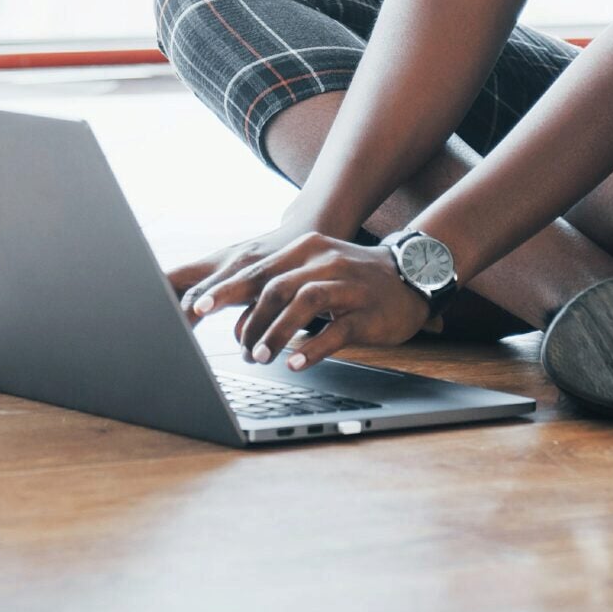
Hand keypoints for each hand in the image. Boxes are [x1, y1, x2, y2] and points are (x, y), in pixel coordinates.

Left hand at [178, 230, 431, 370]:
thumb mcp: (315, 270)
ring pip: (302, 303)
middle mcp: (323, 261)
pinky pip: (336, 329)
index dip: (227, 290)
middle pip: (275, 286)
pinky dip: (312, 347)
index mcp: (305, 249)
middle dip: (250, 319)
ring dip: (276, 333)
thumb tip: (239, 325)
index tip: (199, 308)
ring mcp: (347, 285)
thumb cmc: (354, 278)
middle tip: (238, 348)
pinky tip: (295, 362)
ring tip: (260, 358)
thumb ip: (280, 288)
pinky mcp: (366, 311)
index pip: (258, 269)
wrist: (413, 273)